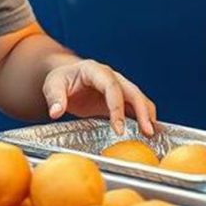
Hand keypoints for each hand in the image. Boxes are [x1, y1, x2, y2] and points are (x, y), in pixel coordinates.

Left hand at [42, 59, 156, 136]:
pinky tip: (147, 132)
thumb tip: (55, 112)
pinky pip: (135, 106)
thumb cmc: (61, 80)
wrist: (67, 77)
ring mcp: (118, 86)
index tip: (118, 129)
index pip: (111, 86)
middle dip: (142, 111)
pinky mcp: (120, 98)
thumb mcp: (52, 85)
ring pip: (138, 98)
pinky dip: (143, 117)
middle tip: (147, 132)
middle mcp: (111, 76)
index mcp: (94, 70)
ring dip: (147, 114)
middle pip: (132, 91)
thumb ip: (54, 97)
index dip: (117, 107)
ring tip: (152, 134)